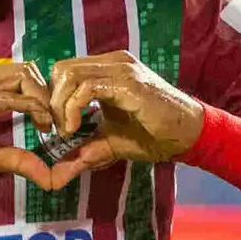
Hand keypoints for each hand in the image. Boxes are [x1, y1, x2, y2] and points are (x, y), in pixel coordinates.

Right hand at [0, 61, 58, 189]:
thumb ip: (17, 158)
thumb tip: (47, 177)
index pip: (19, 73)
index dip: (40, 92)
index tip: (50, 120)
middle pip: (26, 69)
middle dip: (47, 93)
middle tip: (57, 121)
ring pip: (23, 76)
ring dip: (44, 98)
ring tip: (51, 124)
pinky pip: (12, 98)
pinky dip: (33, 109)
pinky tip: (42, 126)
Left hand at [46, 51, 203, 188]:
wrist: (189, 134)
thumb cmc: (154, 135)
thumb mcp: (111, 143)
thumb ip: (84, 152)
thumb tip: (57, 177)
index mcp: (107, 70)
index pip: (64, 71)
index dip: (53, 98)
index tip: (56, 127)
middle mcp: (111, 63)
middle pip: (61, 69)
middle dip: (51, 101)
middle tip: (59, 130)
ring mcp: (119, 69)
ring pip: (69, 74)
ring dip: (59, 106)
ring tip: (68, 132)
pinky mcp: (126, 81)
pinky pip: (86, 86)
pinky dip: (72, 108)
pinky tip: (75, 129)